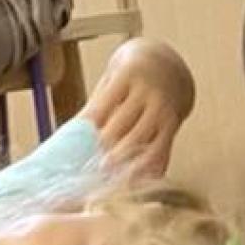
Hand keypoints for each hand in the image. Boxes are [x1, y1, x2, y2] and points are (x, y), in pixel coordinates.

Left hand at [88, 41, 191, 176]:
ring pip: (141, 141)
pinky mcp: (173, 124)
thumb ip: (96, 105)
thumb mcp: (111, 81)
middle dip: (104, 147)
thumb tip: (70, 135)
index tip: (75, 149)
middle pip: (121, 125)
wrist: (168, 65)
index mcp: (128, 74)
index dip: (88, 129)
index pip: (103, 106)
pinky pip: (161, 150)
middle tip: (89, 168)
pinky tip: (134, 180)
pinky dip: (147, 167)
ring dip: (123, 161)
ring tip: (108, 176)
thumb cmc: (129, 77)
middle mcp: (149, 91)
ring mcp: (163, 108)